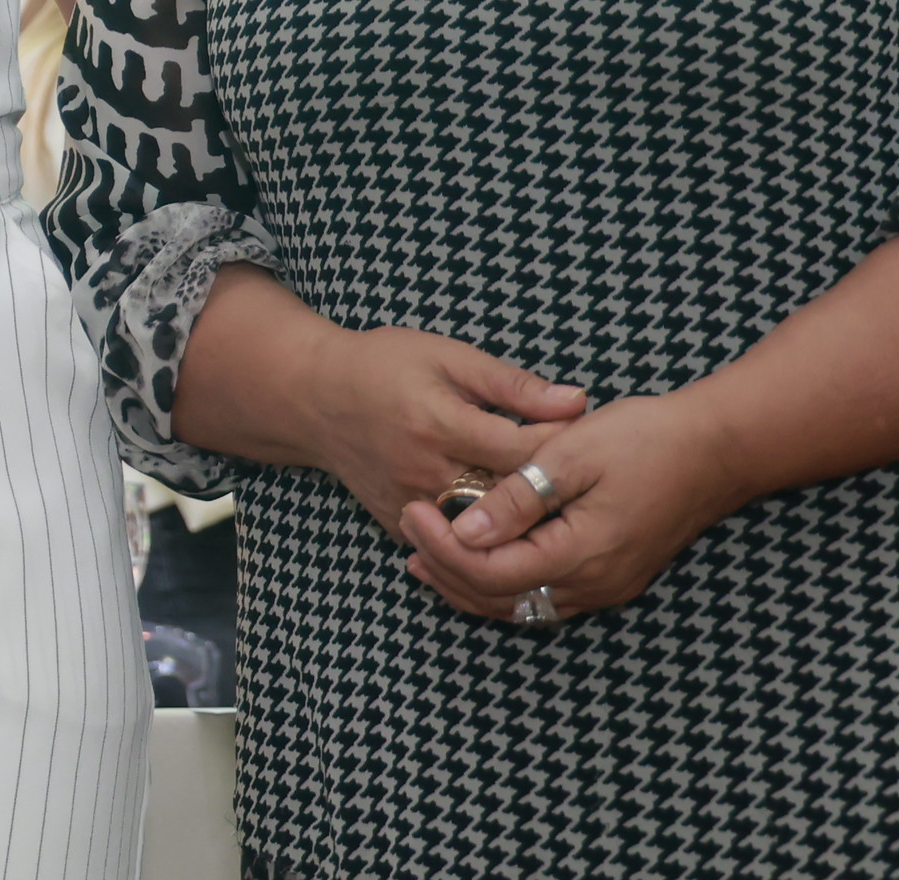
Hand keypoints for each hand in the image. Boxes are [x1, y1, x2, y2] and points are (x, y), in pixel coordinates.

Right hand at [296, 324, 589, 540]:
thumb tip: (576, 401)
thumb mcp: (447, 357)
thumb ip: (512, 385)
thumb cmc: (383, 365)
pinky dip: (488, 536)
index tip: (586, 438)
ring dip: (524, 522)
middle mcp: (425, 470)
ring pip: (487, 531)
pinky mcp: (399, 522)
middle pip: (511, 500)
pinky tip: (514, 526)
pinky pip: (455, 542)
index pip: (524, 452)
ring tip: (556, 509)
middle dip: (553, 494)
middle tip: (585, 484)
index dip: (563, 448)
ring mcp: (410, 503)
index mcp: (440, 424)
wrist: (312, 396)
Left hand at [400, 390, 750, 623]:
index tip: (411, 509)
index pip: (491, 574)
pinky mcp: (610, 576)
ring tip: (420, 551)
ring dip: (468, 581)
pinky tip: (475, 553)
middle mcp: (595, 585)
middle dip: (444, 568)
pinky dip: (500, 580)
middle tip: (405, 527)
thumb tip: (465, 532)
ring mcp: (606, 586)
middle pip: (500, 600)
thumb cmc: (646, 439)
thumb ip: (517, 497)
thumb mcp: (572, 454)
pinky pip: (542, 594)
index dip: (442, 547)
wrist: (716, 448)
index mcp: (583, 555)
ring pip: (520, 604)